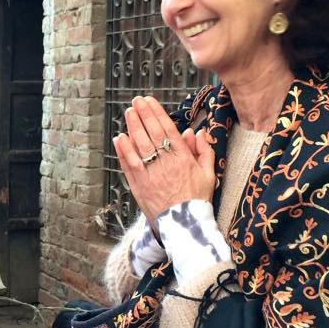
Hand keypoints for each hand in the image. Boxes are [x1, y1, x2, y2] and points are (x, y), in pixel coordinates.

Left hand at [113, 96, 215, 227]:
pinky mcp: (139, 186)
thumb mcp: (209, 174)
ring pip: (140, 147)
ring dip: (133, 128)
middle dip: (144, 115)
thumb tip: (196, 132)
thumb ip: (204, 151)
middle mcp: (166, 164)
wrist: (184, 226)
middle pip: (152, 134)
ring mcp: (151, 175)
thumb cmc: (197, 199)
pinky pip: (130, 165)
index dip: (158, 114)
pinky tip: (119, 138)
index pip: (168, 130)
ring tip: (129, 113)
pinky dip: (123, 151)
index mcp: (184, 159)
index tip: (150, 101)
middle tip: (136, 101)